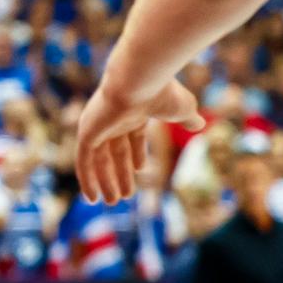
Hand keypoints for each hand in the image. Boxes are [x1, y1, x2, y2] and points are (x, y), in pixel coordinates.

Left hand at [74, 77, 201, 202]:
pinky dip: (87, 179)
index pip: (132, 136)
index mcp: (134, 111)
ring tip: (113, 202)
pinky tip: (91, 198)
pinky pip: (83, 161)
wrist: (140, 80)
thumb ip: (187, 118)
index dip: (136, 154)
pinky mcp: (86, 132)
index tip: (140, 170)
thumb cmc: (162, 92)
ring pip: (99, 159)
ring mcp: (98, 125)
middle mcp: (114, 118)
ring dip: (106, 181)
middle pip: (115, 151)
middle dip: (120, 173)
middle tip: (125, 196)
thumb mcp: (182, 109)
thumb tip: (200, 125)